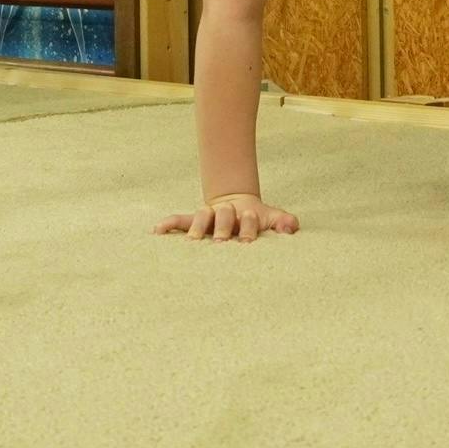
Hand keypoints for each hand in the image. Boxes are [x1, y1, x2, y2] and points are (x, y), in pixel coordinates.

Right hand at [156, 192, 297, 241]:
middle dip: (223, 228)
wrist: (239, 205)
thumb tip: (291, 227)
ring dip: (197, 227)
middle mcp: (225, 214)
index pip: (247, 219)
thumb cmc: (256, 220)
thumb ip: (284, 222)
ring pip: (201, 217)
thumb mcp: (272, 218)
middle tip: (221, 242)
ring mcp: (209, 216)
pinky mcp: (194, 221)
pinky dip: (168, 224)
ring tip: (193, 242)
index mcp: (245, 214)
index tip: (248, 241)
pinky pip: (179, 220)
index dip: (248, 226)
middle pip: (223, 217)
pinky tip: (157, 231)